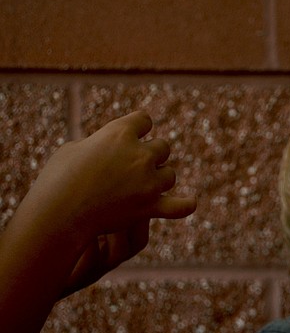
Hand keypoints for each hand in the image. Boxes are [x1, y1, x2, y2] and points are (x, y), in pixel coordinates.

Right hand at [23, 110, 196, 293]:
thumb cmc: (57, 179)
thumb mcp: (73, 149)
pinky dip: (184, 205)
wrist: (58, 213)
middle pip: (163, 147)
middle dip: (150, 155)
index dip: (138, 127)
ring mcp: (149, 182)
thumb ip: (98, 145)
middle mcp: (140, 154)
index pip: (144, 120)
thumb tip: (107, 150)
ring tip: (145, 186)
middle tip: (134, 167)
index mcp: (120, 133)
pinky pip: (180, 206)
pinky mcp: (151, 207)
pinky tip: (189, 202)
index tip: (133, 134)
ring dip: (160, 178)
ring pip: (170, 174)